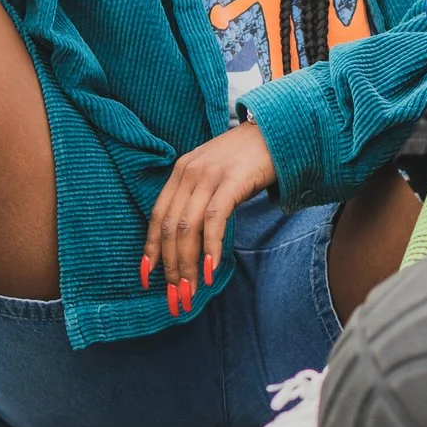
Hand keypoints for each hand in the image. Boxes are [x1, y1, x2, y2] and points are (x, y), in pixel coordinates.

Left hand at [143, 122, 276, 313]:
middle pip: (171, 227)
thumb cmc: (248, 157)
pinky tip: (211, 268)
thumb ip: (199, 196)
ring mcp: (210, 176)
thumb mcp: (215, 172)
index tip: (147, 277)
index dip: (151, 249)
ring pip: (189, 227)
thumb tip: (190, 236)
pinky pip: (215, 219)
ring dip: (188, 264)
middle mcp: (189, 172)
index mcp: (180, 171)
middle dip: (171, 266)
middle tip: (176, 296)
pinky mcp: (232, 181)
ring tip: (191, 290)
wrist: (278, 130)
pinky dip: (211, 247)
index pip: (158, 216)